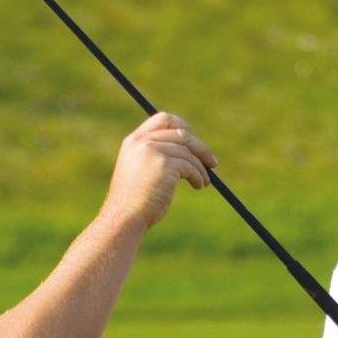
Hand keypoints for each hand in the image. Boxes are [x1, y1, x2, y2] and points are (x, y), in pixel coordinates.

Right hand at [104, 112, 217, 228]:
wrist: (125, 218)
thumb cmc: (134, 202)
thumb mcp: (140, 172)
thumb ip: (155, 156)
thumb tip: (189, 152)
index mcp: (133, 141)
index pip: (162, 120)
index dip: (181, 127)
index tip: (193, 142)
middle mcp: (142, 142)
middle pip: (181, 132)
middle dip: (199, 147)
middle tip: (212, 162)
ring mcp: (152, 151)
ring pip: (188, 152)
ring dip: (201, 167)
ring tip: (204, 182)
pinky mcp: (164, 164)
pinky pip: (190, 165)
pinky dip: (199, 176)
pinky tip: (199, 185)